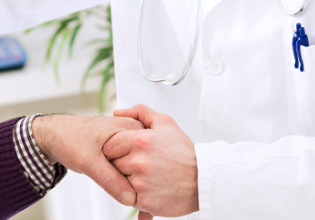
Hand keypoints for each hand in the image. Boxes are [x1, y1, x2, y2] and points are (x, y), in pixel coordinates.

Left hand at [32, 114, 144, 206]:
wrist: (54, 134)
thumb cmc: (69, 138)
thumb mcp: (88, 161)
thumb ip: (110, 179)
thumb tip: (130, 199)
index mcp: (130, 129)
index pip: (149, 156)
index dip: (143, 176)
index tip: (133, 189)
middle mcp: (132, 134)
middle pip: (145, 165)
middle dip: (139, 182)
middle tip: (128, 195)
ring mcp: (128, 143)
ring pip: (139, 170)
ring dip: (134, 184)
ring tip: (127, 195)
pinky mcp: (121, 152)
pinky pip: (131, 170)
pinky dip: (128, 183)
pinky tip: (124, 194)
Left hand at [103, 105, 198, 219]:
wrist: (204, 179)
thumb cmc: (184, 151)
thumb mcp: (165, 123)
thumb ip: (139, 112)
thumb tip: (117, 113)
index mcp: (140, 141)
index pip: (109, 146)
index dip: (116, 149)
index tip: (126, 152)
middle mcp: (139, 162)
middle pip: (112, 164)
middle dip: (121, 164)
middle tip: (138, 164)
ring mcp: (142, 183)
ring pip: (118, 182)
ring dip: (127, 180)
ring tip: (145, 176)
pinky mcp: (146, 201)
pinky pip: (127, 198)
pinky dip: (135, 195)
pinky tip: (149, 187)